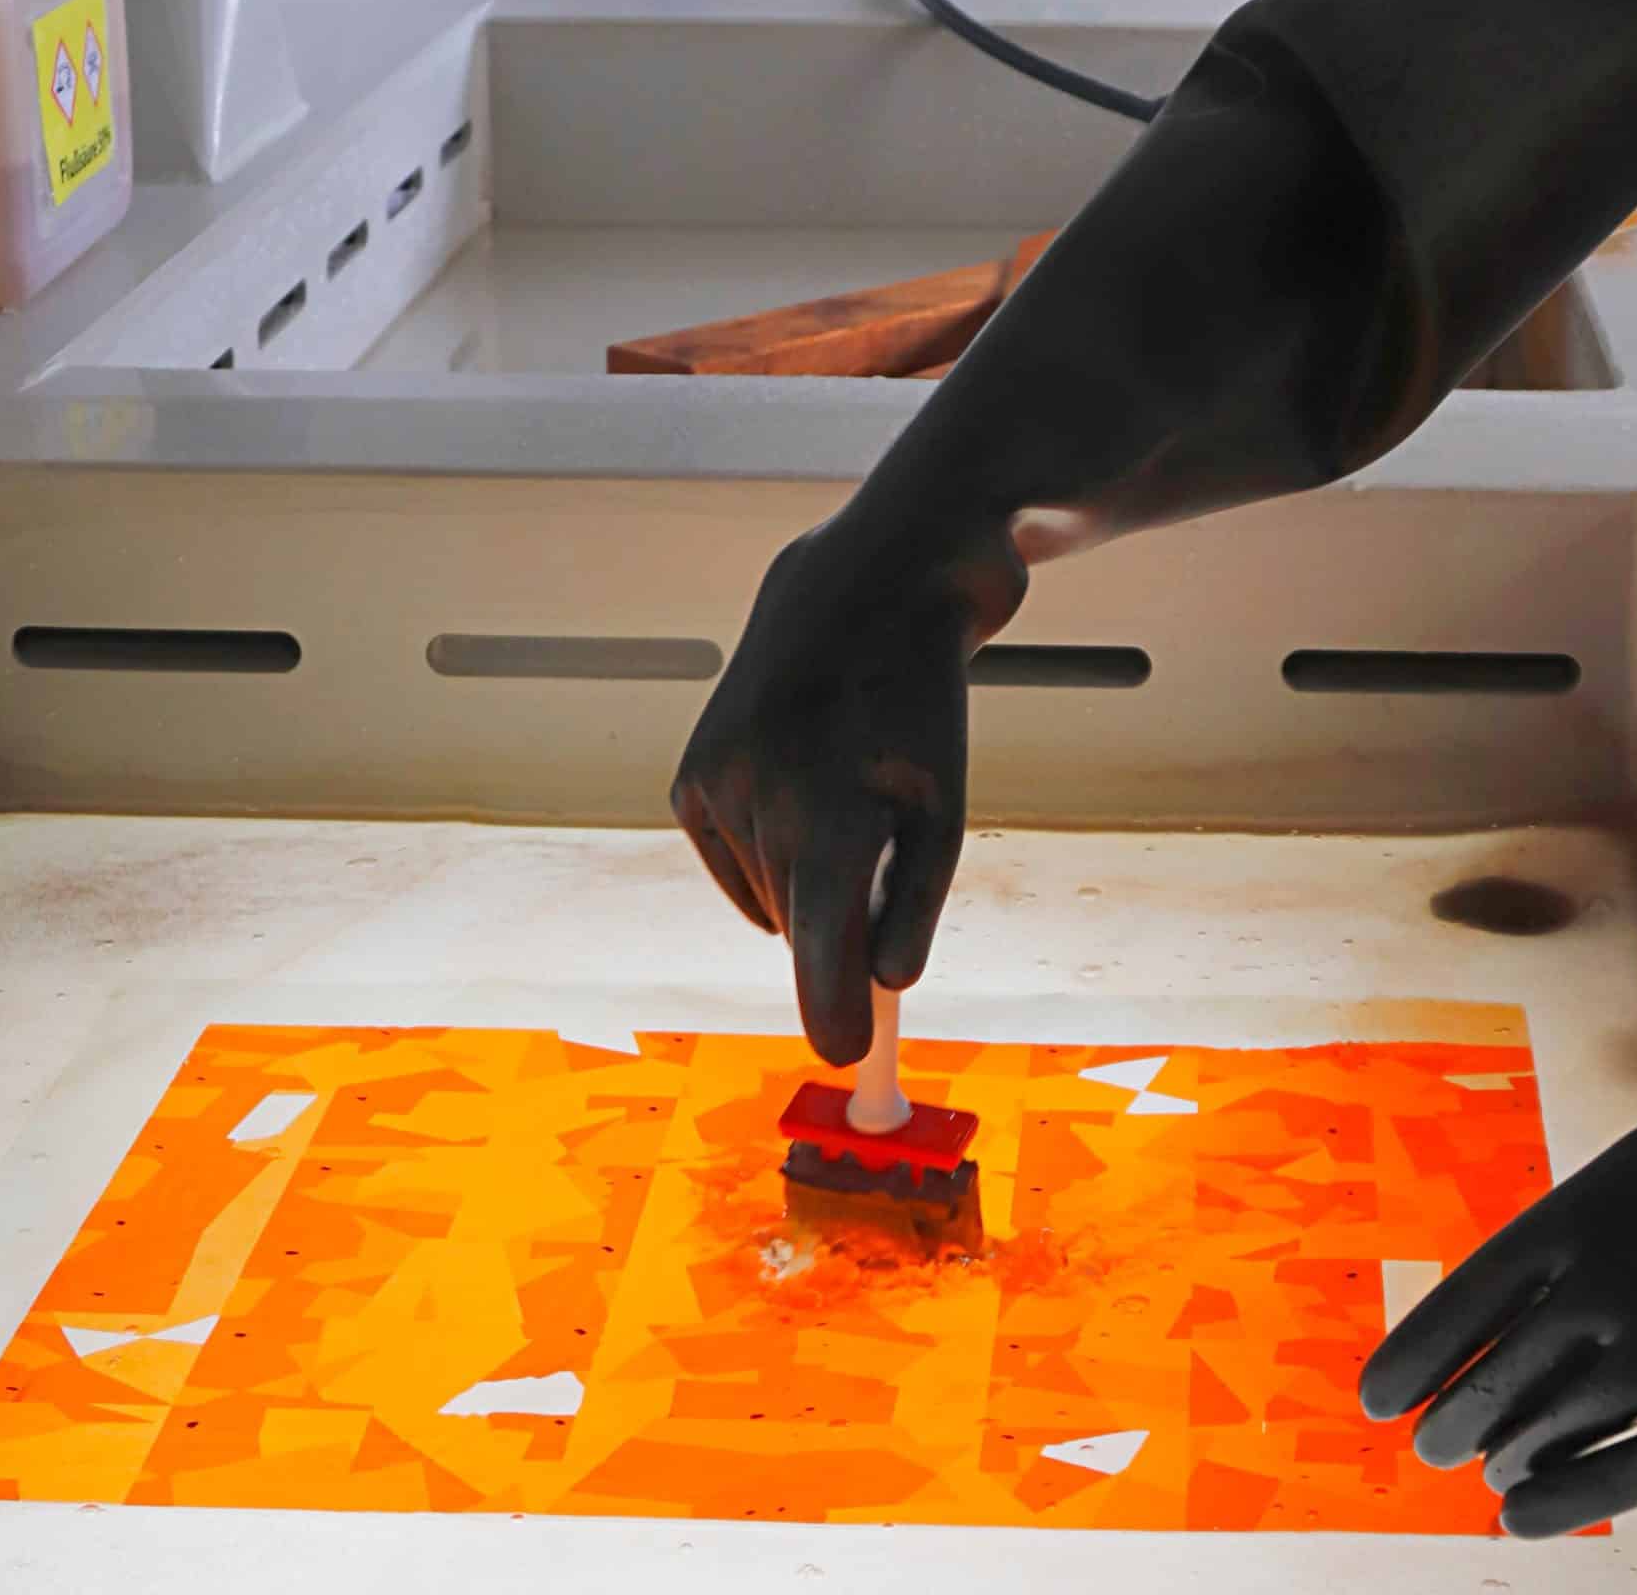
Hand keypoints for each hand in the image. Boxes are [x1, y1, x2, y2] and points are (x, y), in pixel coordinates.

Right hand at [671, 521, 972, 1066]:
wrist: (867, 587)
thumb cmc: (919, 700)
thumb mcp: (944, 803)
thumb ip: (912, 901)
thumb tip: (883, 983)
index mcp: (835, 810)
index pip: (822, 946)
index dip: (833, 1009)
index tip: (843, 1051)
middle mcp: (761, 801)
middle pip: (801, 924)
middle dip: (841, 915)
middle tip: (882, 837)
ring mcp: (715, 784)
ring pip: (766, 895)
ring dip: (806, 873)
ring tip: (845, 788)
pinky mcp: (692, 776)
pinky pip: (729, 862)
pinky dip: (764, 855)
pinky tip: (796, 794)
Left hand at [1360, 1101, 1636, 1537]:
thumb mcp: (1625, 1170)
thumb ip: (1557, 1235)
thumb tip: (1484, 1317)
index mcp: (1577, 1214)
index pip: (1462, 1304)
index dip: (1411, 1360)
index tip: (1374, 1402)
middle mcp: (1608, 1288)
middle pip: (1493, 1383)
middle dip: (1449, 1424)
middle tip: (1429, 1446)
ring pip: (1547, 1435)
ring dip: (1502, 1457)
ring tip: (1484, 1463)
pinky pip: (1614, 1481)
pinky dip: (1556, 1502)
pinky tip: (1516, 1512)